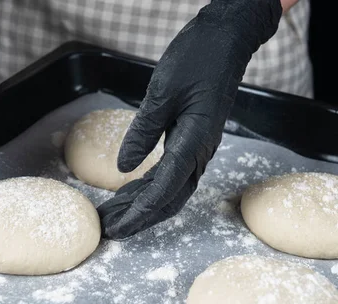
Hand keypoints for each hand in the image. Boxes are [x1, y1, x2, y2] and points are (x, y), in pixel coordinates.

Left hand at [98, 0, 281, 238]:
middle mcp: (200, 151)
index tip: (118, 227)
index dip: (140, 212)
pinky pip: (171, 173)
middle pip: (169, 199)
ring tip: (113, 214)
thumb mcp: (162, 92)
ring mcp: (198, 148)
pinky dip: (149, 186)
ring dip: (142, 204)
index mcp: (194, 141)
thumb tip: (123, 169)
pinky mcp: (192, 141)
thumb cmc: (198, 59)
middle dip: (140, 217)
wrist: (227, 41)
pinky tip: (129, 191)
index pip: (164, 189)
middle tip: (110, 229)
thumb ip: (143, 132)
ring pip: (170, 189)